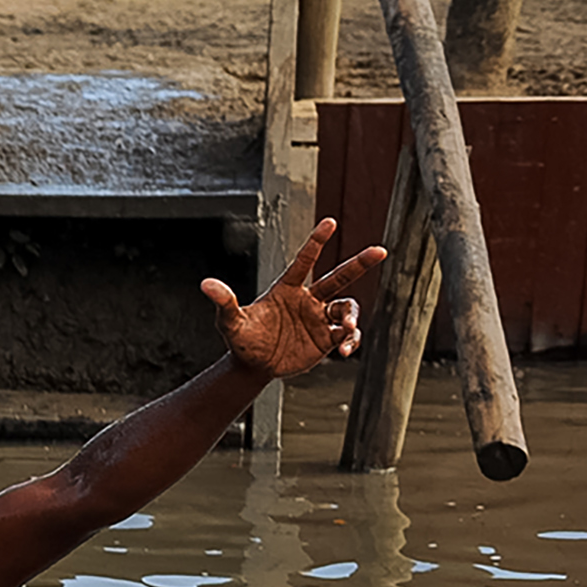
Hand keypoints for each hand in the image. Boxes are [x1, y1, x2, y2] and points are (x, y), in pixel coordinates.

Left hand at [204, 218, 388, 379]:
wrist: (253, 366)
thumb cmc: (242, 340)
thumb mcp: (230, 322)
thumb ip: (224, 302)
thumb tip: (206, 284)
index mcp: (287, 289)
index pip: (304, 261)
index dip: (316, 242)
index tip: (330, 221)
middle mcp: (308, 300)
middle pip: (339, 276)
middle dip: (359, 263)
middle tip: (380, 250)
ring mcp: (319, 319)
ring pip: (347, 308)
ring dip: (351, 316)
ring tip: (345, 327)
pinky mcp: (326, 339)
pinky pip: (347, 335)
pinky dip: (351, 340)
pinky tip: (344, 351)